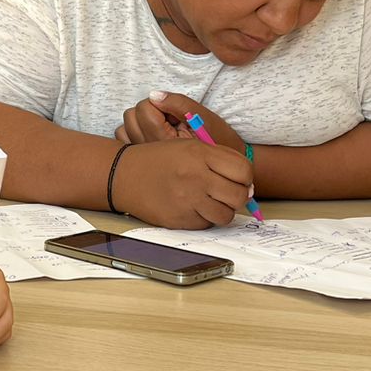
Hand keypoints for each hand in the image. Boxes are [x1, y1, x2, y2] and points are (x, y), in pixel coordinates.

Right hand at [111, 138, 253, 228]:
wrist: (123, 175)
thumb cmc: (158, 160)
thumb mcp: (188, 146)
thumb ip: (220, 159)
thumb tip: (247, 184)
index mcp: (200, 154)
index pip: (244, 171)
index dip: (246, 177)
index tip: (240, 179)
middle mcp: (195, 177)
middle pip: (239, 196)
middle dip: (239, 196)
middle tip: (228, 193)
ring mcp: (187, 200)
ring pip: (226, 215)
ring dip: (223, 210)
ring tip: (212, 201)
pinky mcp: (179, 219)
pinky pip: (206, 224)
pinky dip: (205, 218)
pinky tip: (194, 207)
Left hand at [118, 92, 244, 151]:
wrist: (221, 169)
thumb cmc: (215, 141)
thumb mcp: (203, 118)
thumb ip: (178, 103)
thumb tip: (153, 95)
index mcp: (164, 142)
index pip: (144, 109)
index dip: (162, 106)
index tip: (177, 118)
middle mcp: (149, 153)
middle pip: (130, 116)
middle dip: (149, 113)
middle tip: (170, 123)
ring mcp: (142, 159)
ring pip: (123, 128)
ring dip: (139, 124)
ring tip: (161, 131)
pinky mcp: (139, 161)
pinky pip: (122, 140)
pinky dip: (133, 134)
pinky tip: (152, 138)